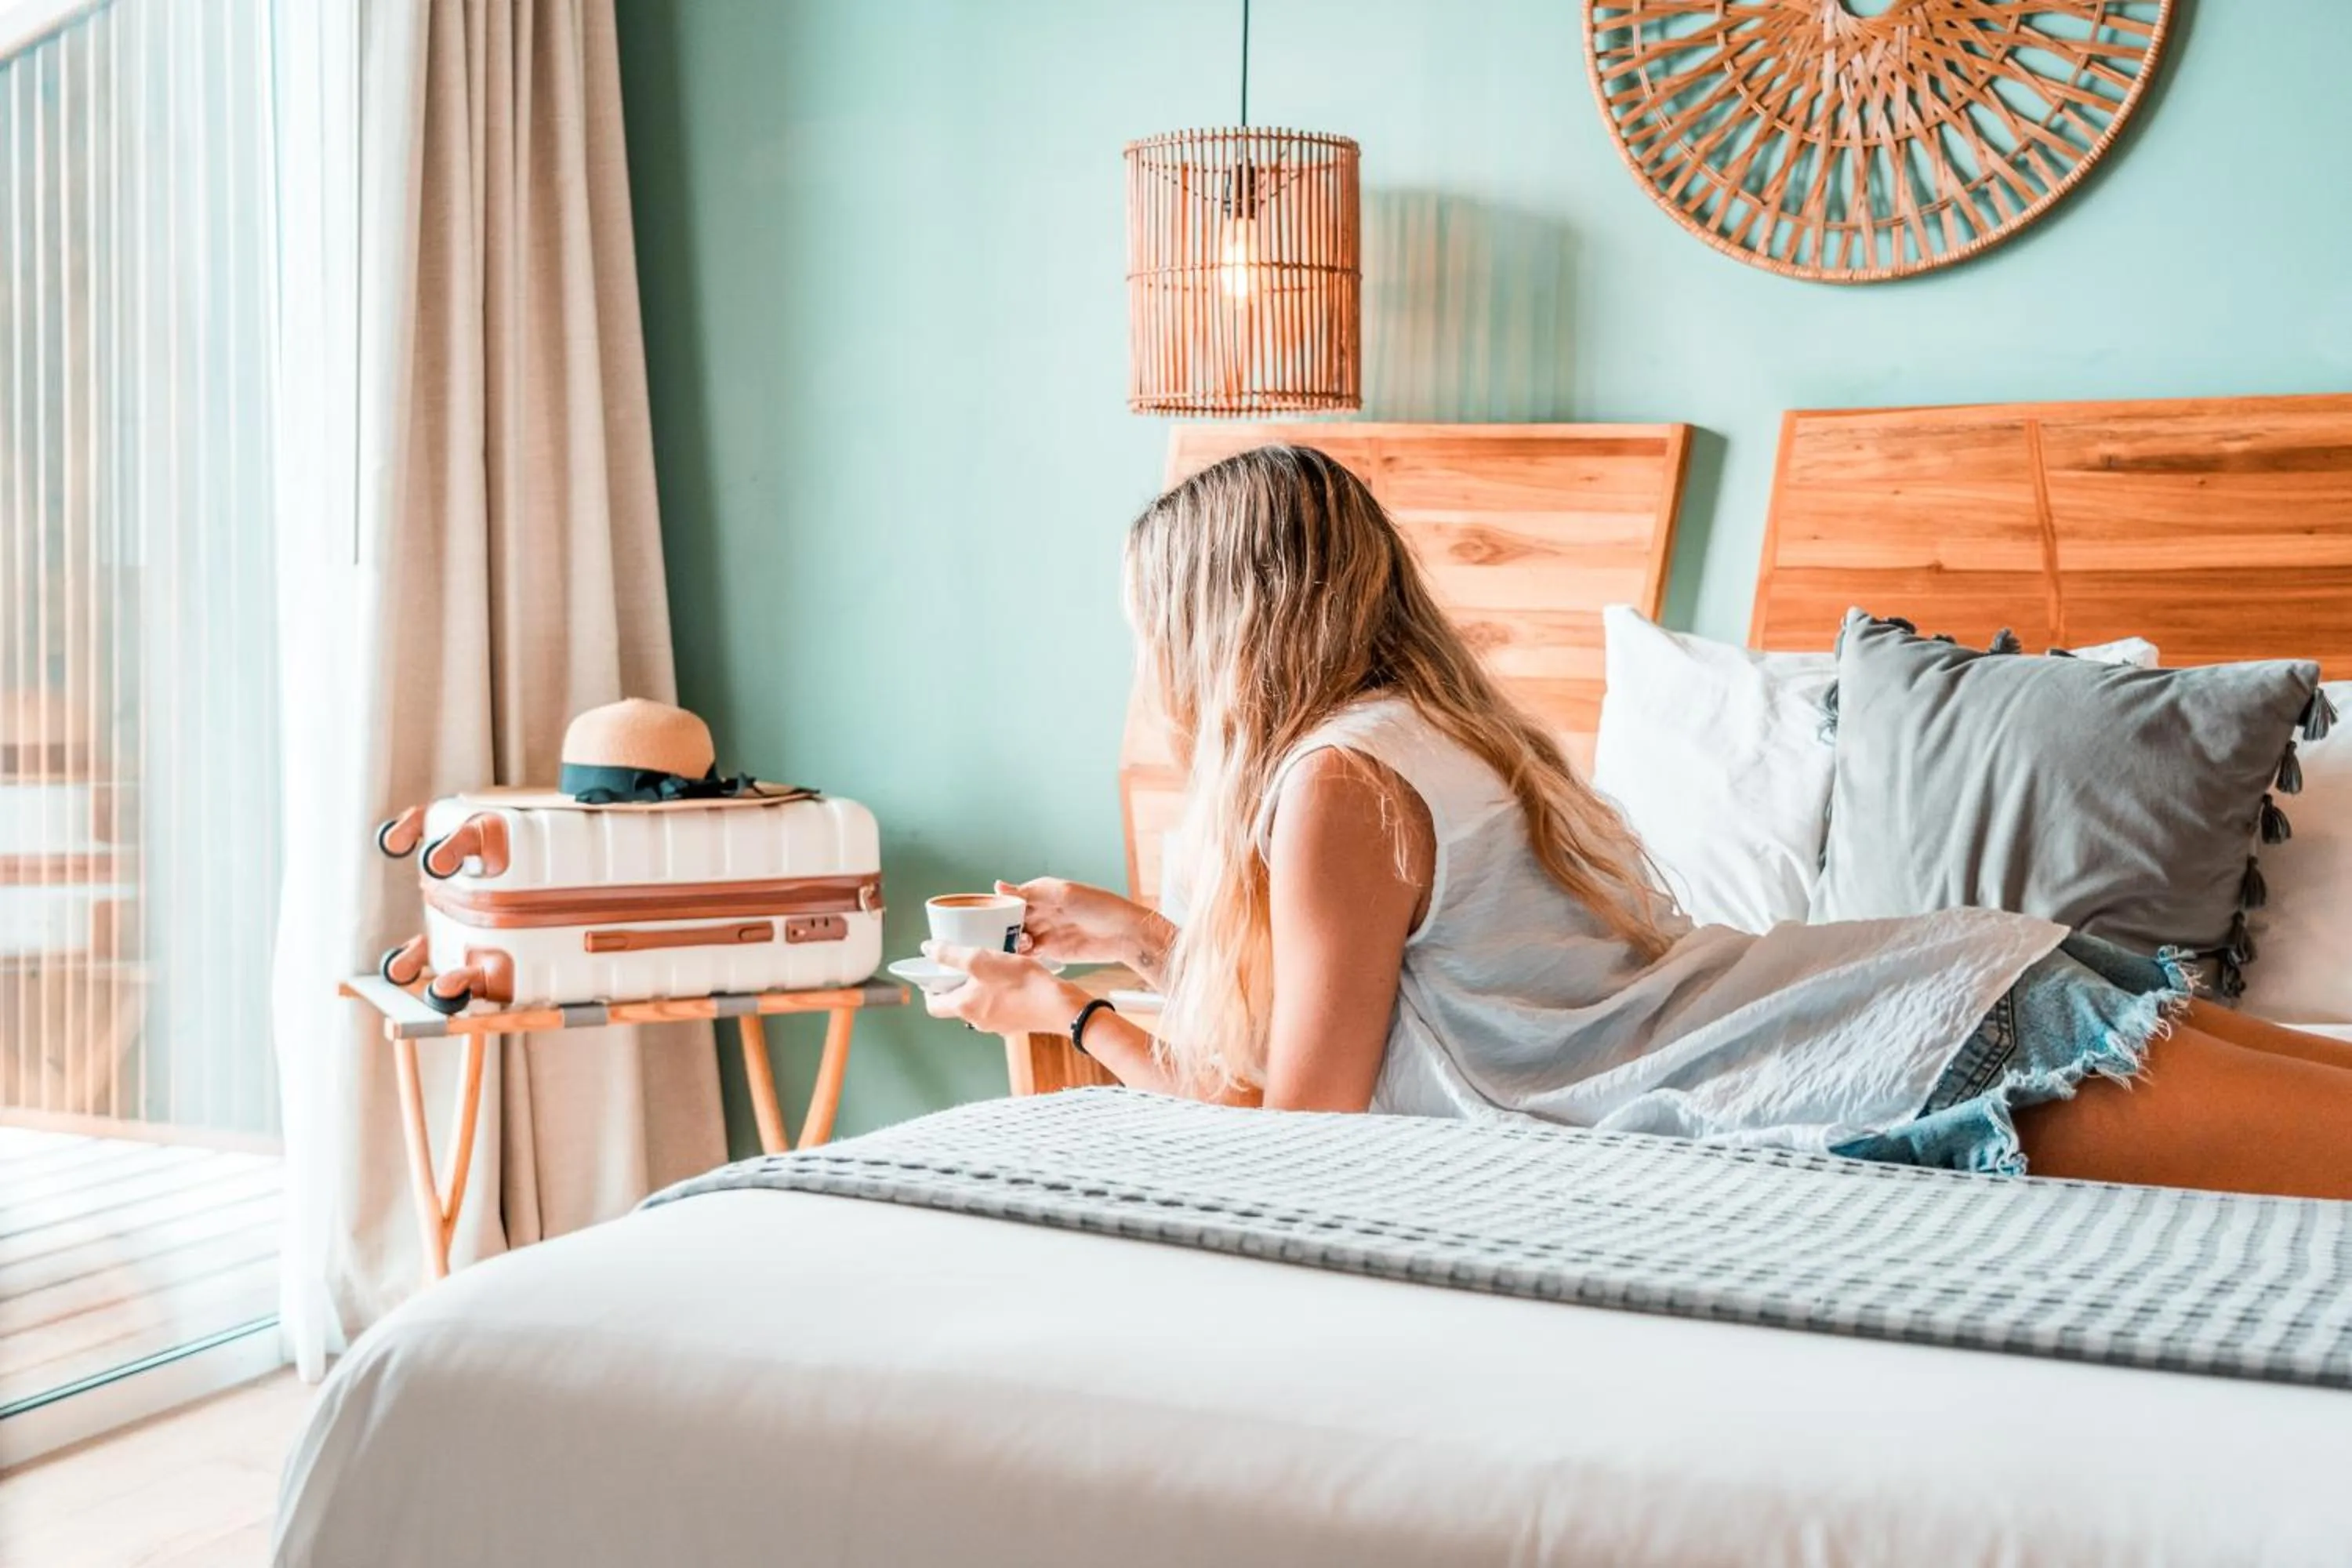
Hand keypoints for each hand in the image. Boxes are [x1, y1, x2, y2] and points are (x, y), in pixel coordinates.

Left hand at [922, 942, 1089, 1035]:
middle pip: (957, 1003)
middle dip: (958, 983)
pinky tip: (1012, 976)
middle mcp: (978, 1021)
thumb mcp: (981, 959)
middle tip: (964, 963)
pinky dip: (1000, 992)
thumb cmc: (1021, 983)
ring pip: (980, 1003)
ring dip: (981, 986)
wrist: (1060, 1006)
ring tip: (991, 965)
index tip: (934, 975)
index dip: (930, 990)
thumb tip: (928, 949)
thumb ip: (952, 955)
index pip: (934, 1005)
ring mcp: (999, 1024)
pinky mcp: (1017, 1022)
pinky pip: (1001, 1005)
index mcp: (964, 1008)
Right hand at [999, 877, 1159, 967]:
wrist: (1123, 934)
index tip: (984, 917)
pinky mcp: (1052, 950)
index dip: (997, 908)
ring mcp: (1045, 931)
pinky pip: (1029, 954)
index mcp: (1040, 892)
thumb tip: (998, 886)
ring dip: (1010, 944)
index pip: (1011, 899)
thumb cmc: (1098, 906)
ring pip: (1017, 938)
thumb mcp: (1063, 894)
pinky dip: (1021, 956)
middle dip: (1000, 928)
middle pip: (1010, 920)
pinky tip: (1019, 958)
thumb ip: (1030, 892)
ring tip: (1014, 946)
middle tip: (995, 936)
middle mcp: (1040, 910)